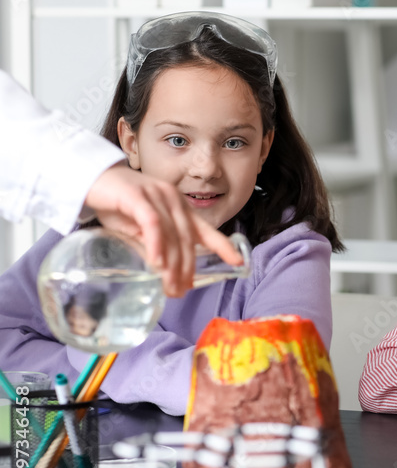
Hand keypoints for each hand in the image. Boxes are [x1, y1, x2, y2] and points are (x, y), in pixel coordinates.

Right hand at [85, 163, 241, 296]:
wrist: (87, 176)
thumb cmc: (114, 203)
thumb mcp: (137, 228)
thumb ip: (152, 244)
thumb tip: (164, 270)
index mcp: (179, 208)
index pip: (205, 230)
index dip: (223, 246)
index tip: (238, 263)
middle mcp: (173, 200)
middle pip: (188, 239)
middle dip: (187, 269)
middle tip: (180, 292)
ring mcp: (157, 196)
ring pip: (172, 235)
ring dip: (172, 264)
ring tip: (169, 286)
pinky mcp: (137, 196)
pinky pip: (152, 223)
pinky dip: (157, 245)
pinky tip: (157, 263)